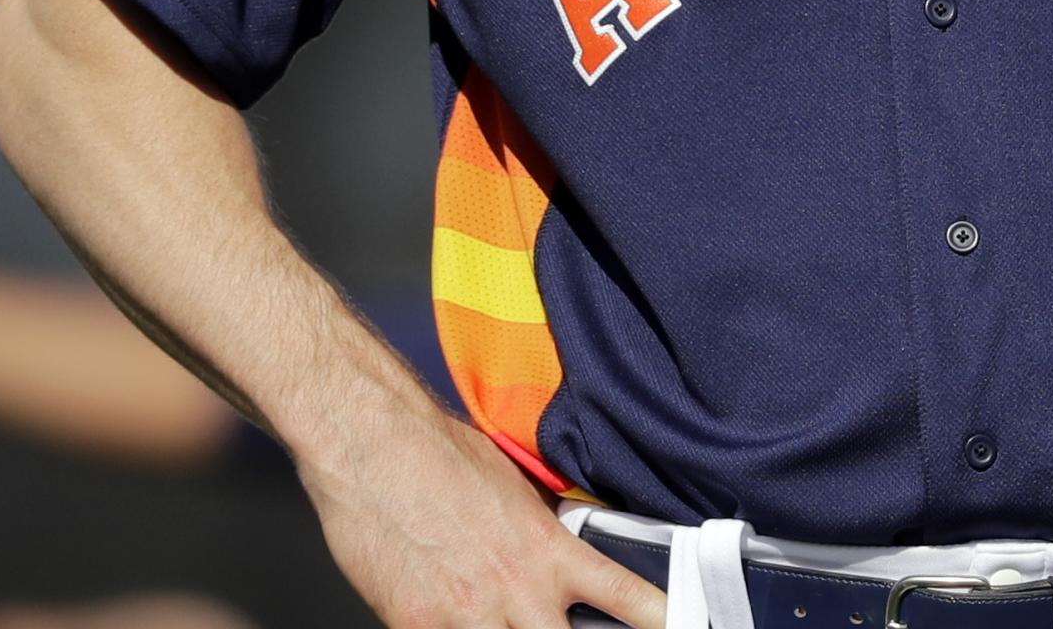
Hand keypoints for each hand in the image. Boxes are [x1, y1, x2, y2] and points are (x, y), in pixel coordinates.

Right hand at [296, 402, 663, 628]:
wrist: (371, 441)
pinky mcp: (416, 625)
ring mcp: (466, 614)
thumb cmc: (435, 452)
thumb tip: (557, 557)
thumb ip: (540, 532)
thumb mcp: (512, 489)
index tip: (681, 624)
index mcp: (547, 548)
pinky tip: (445, 620)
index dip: (657, 617)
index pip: (622, 594)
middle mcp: (516, 589)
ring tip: (499, 620)